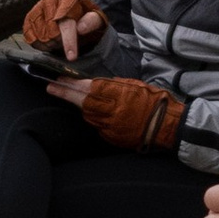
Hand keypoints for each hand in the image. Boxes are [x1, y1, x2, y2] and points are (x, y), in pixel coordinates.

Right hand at [21, 0, 103, 56]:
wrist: (74, 9)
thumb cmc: (86, 16)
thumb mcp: (96, 18)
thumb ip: (91, 22)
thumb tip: (81, 28)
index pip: (66, 24)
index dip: (69, 42)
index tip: (72, 57)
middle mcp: (50, 1)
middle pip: (52, 34)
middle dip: (61, 43)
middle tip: (67, 41)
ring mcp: (37, 9)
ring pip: (40, 37)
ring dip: (50, 44)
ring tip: (58, 40)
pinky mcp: (29, 17)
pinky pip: (30, 37)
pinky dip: (39, 44)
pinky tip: (47, 41)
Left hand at [62, 75, 184, 150]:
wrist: (168, 125)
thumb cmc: (155, 101)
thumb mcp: (135, 86)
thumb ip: (113, 86)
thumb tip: (94, 85)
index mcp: (120, 95)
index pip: (88, 88)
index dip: (72, 85)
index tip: (59, 80)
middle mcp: (113, 111)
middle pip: (82, 102)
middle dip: (65, 94)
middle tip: (51, 87)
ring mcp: (112, 126)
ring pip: (88, 115)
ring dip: (79, 106)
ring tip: (69, 96)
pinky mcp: (113, 137)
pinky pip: (98, 126)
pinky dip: (94, 118)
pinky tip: (92, 112)